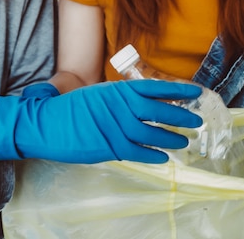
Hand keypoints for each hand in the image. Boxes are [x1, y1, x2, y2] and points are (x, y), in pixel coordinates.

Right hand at [0, 79, 202, 163]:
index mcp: (117, 89)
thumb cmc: (71, 108)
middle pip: (160, 110)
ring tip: (183, 141)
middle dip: (181, 115)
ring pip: (153, 133)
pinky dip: (154, 155)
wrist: (47, 123)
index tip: (196, 92)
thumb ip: (119, 97)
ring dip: (171, 138)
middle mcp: (121, 106)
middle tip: (196, 121)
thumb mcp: (97, 93)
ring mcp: (117, 126)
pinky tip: (163, 158)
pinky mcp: (110, 146)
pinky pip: (140, 152)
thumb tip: (142, 102)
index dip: (177, 90)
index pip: (155, 87)